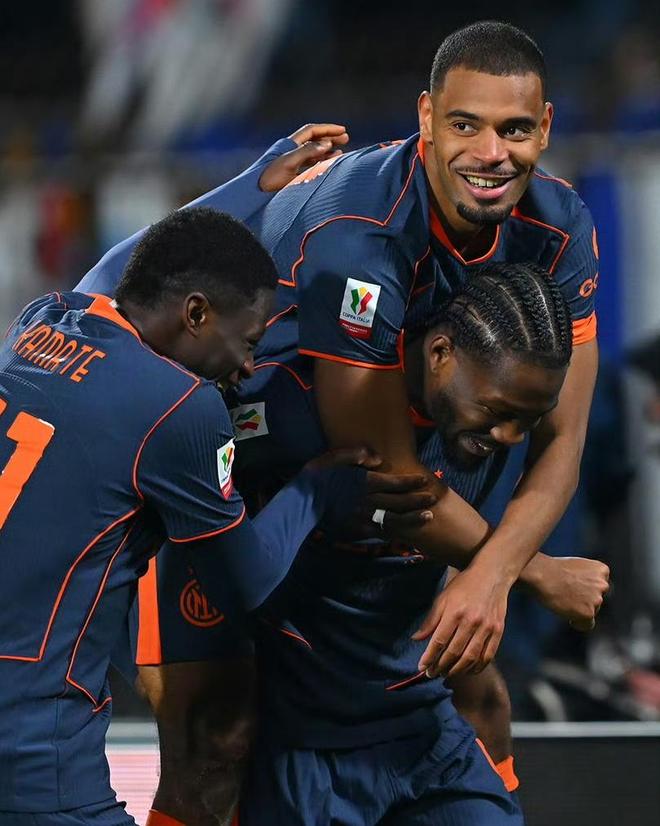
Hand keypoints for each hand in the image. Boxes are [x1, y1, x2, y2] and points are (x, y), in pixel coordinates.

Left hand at [259, 123, 348, 190]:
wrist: (257, 196)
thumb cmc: (270, 179)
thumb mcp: (289, 163)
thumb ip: (307, 152)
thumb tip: (326, 144)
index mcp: (289, 145)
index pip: (311, 131)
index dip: (327, 129)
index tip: (342, 130)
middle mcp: (292, 152)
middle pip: (314, 140)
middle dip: (330, 138)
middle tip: (345, 138)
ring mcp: (293, 164)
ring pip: (314, 153)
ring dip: (327, 151)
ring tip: (341, 152)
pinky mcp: (293, 176)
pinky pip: (311, 165)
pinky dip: (322, 163)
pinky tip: (329, 165)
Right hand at [305, 450, 435, 536]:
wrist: (300, 506)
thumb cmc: (316, 478)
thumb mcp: (332, 457)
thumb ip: (356, 454)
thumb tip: (378, 459)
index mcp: (364, 481)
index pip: (394, 482)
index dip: (411, 481)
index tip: (424, 479)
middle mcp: (368, 500)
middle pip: (399, 501)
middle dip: (418, 499)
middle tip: (434, 497)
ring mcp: (364, 518)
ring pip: (395, 519)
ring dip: (413, 518)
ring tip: (428, 517)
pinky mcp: (357, 531)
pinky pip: (380, 532)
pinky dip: (395, 532)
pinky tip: (405, 532)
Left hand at [412, 563, 510, 677]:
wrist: (492, 575)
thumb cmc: (464, 585)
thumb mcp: (443, 598)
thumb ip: (430, 620)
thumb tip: (416, 638)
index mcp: (455, 612)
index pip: (439, 641)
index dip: (430, 656)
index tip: (422, 667)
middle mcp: (471, 621)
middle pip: (454, 652)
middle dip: (441, 666)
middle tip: (432, 674)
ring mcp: (487, 628)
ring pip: (471, 657)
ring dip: (457, 670)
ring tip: (447, 674)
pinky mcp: (498, 631)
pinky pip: (488, 656)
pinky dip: (477, 667)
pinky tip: (468, 671)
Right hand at [525, 555, 609, 630]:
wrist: (541, 574)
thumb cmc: (552, 570)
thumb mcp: (577, 567)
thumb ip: (589, 578)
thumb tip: (589, 595)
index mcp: (602, 570)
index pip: (600, 587)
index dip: (585, 588)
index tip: (572, 585)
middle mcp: (603, 584)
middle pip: (597, 600)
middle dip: (584, 599)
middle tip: (566, 594)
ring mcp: (597, 599)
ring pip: (592, 612)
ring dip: (580, 609)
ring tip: (564, 599)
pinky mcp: (589, 612)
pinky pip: (587, 625)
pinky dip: (577, 622)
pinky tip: (566, 612)